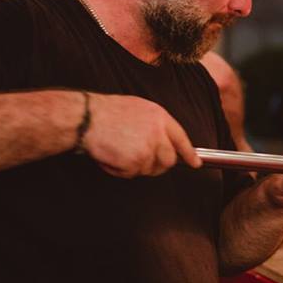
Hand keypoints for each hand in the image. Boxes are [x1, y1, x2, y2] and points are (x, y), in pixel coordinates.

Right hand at [81, 94, 200, 177]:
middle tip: (141, 162)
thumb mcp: (138, 108)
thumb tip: (162, 140)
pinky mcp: (136, 161)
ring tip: (119, 151)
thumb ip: (154, 124)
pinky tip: (111, 156)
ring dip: (134, 166)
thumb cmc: (106, 111)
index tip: (195, 162)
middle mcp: (157, 133)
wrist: (87, 118)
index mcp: (159, 117)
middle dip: (158, 165)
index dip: (189, 153)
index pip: (181, 138)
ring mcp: (148, 148)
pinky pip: (131, 174)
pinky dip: (120, 170)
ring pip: (149, 169)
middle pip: (168, 160)